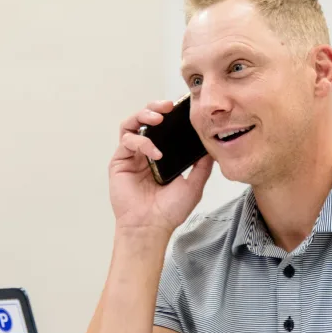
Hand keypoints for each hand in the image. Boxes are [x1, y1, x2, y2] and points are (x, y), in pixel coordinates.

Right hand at [109, 100, 213, 235]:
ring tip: (157, 118)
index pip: (163, 128)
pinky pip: (127, 141)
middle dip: (154, 107)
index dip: (170, 115)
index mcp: (160, 155)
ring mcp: (131, 157)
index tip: (182, 106)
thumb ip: (202, 166)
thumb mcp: (194, 185)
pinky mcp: (119, 162)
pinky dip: (141, 141)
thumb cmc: (169, 211)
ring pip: (131, 124)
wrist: (152, 227)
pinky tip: (154, 153)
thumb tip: (211, 147)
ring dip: (143, 115)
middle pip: (145, 120)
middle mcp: (144, 153)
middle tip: (167, 105)